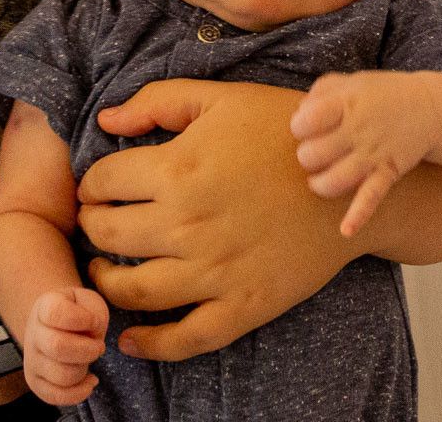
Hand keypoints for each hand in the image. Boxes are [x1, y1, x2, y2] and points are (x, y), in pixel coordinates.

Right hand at [21, 287, 107, 406]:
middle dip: (88, 350)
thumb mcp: (88, 300)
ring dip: (84, 370)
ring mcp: (31, 360)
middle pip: (58, 347)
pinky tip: (89, 380)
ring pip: (62, 376)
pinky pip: (56, 397)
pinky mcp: (35, 382)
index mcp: (44, 307)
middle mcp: (32, 333)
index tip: (94, 321)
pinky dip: (80, 393)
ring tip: (87, 360)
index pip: (56, 313)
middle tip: (98, 346)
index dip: (83, 319)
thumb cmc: (76, 312)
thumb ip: (94, 311)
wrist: (54, 324)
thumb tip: (93, 334)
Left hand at [77, 79, 355, 360]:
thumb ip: (156, 102)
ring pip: (134, 288)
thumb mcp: (220, 98)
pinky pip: (188, 336)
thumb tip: (105, 118)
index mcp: (177, 168)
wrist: (350, 179)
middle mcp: (188, 223)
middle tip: (96, 222)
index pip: (102, 182)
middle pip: (108, 234)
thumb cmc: (285, 131)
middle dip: (91, 227)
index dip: (90, 183)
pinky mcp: (245, 304)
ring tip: (104, 269)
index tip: (95, 187)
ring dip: (105, 281)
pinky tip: (130, 338)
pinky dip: (152, 343)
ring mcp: (216, 269)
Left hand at [291, 71, 438, 236]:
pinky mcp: (388, 173)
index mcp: (346, 103)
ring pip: (336, 179)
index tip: (304, 127)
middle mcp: (359, 130)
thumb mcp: (350, 82)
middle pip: (315, 154)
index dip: (298, 127)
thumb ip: (320, 92)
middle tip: (312, 154)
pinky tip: (345, 230)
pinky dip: (359, 216)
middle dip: (306, 157)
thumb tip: (298, 112)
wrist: (430, 108)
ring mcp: (374, 154)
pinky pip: (371, 197)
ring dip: (320, 184)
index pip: (306, 121)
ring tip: (316, 181)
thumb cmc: (381, 95)